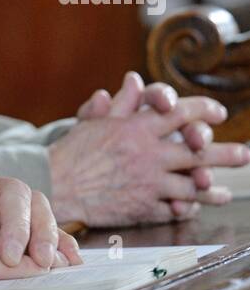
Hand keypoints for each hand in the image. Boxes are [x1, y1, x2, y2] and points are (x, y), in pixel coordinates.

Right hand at [51, 92, 248, 226]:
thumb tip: (136, 80)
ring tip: (226, 191)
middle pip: (196, 152)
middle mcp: (148, 155)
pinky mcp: (144, 208)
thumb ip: (123, 103)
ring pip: (191, 186)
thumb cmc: (75, 150)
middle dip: (224, 153)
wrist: (57, 185)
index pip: (179, 114)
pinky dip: (187, 208)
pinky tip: (196, 207)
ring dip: (212, 188)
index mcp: (137, 129)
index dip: (202, 110)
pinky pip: (174, 209)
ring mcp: (148, 184)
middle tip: (245, 154)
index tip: (218, 113)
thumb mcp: (97, 120)